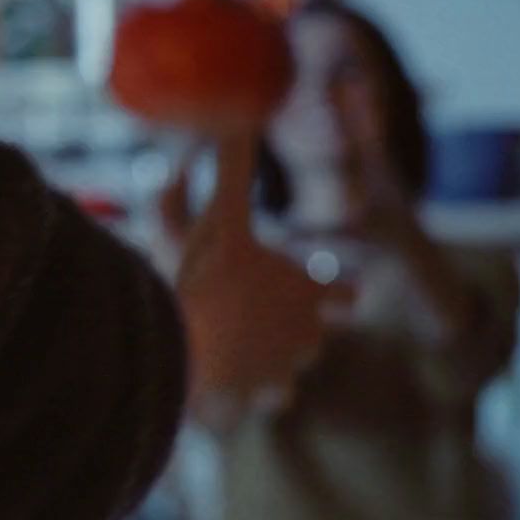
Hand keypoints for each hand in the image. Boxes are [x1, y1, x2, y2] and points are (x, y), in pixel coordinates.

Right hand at [158, 132, 353, 416]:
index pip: (344, 296)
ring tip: (239, 346)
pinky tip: (225, 381)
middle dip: (295, 326)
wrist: (176, 348)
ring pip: (290, 371)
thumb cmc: (203, 278)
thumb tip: (239, 116)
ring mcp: (280, 374)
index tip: (324, 286)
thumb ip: (230, 165)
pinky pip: (261, 399)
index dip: (333, 292)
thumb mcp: (217, 211)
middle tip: (259, 311)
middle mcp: (305, 337)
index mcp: (304, 292)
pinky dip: (246, 393)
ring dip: (271, 360)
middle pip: (314, 336)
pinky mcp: (251, 402)